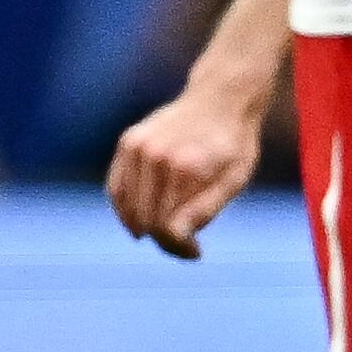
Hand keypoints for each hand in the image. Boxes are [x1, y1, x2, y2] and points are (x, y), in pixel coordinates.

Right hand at [107, 84, 264, 256]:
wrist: (221, 98)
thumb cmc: (233, 144)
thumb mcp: (235, 179)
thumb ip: (205, 210)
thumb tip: (177, 239)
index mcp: (187, 168)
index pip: (168, 229)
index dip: (180, 249)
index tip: (196, 253)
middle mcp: (157, 156)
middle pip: (147, 221)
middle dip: (165, 241)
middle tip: (186, 245)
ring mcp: (138, 147)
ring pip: (129, 208)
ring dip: (145, 227)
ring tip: (167, 230)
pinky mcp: (128, 143)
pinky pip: (117, 188)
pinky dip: (125, 209)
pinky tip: (140, 221)